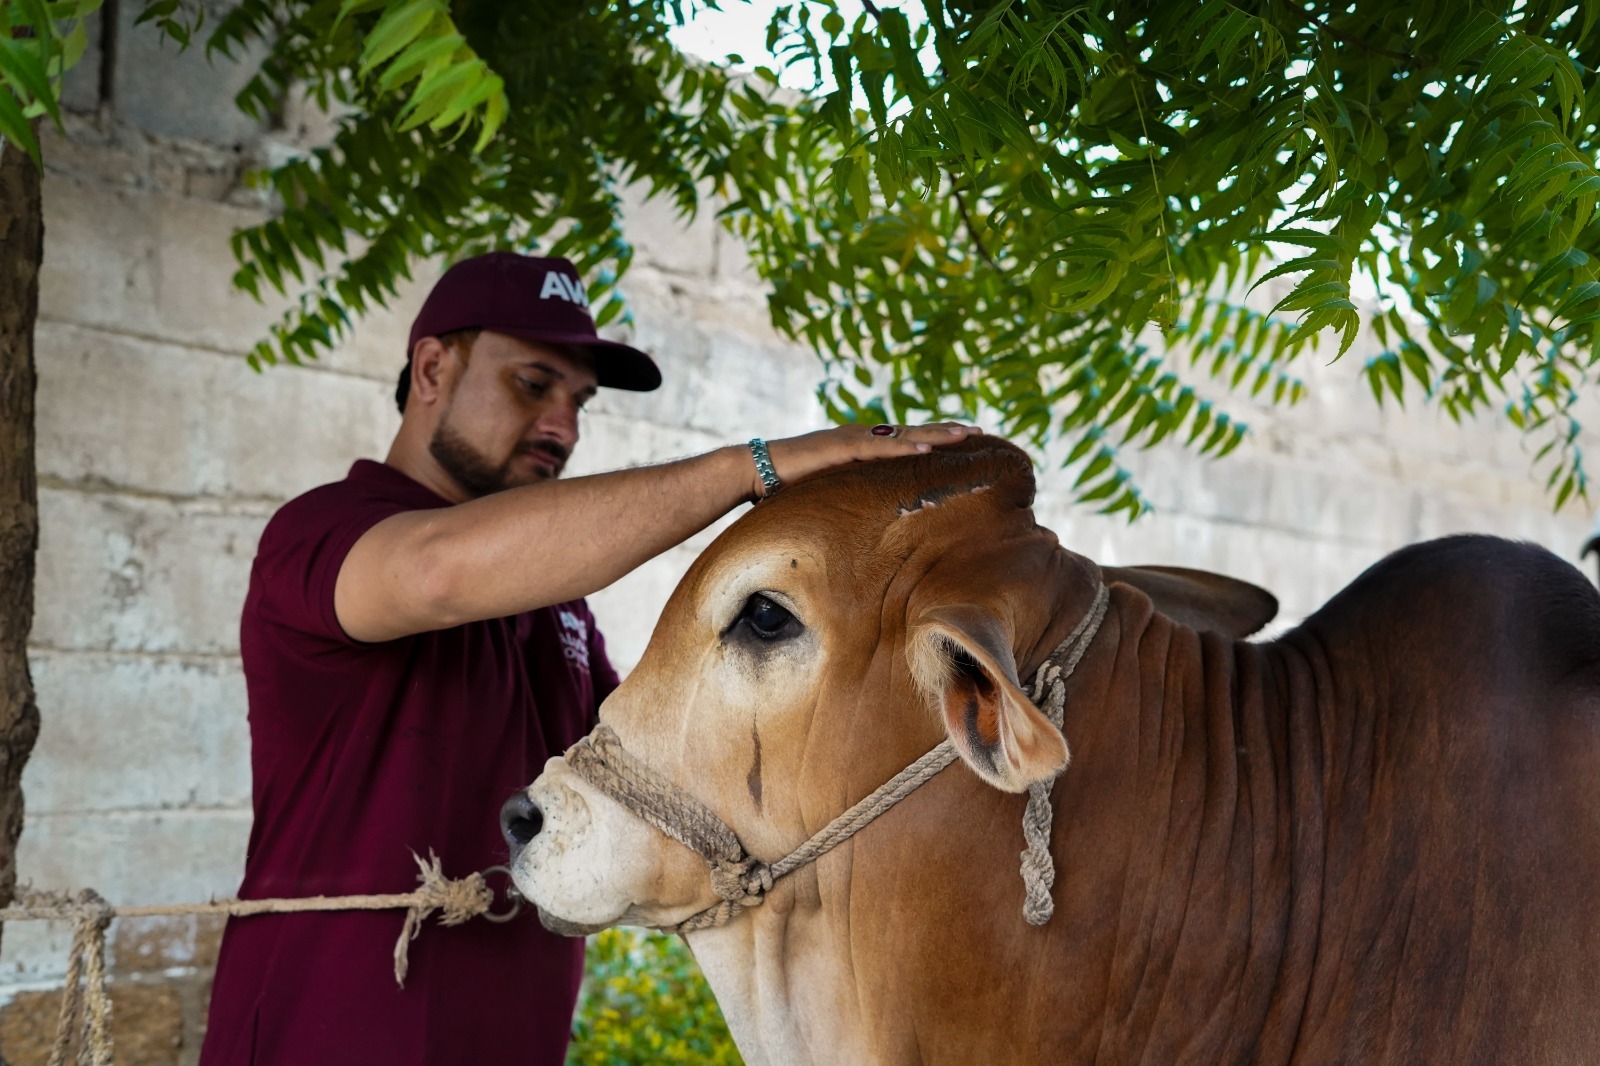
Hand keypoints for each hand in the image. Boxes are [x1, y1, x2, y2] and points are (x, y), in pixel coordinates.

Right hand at [755, 422, 980, 498]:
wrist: (756, 470)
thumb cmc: (787, 487)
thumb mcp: (830, 493)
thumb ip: (850, 498)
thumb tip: (868, 521)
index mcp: (860, 448)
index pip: (904, 441)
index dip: (933, 439)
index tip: (962, 442)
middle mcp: (860, 438)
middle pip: (911, 433)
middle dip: (945, 431)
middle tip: (978, 431)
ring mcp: (852, 439)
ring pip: (903, 435)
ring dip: (935, 434)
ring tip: (965, 435)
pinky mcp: (841, 447)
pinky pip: (880, 447)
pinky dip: (905, 445)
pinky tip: (927, 445)